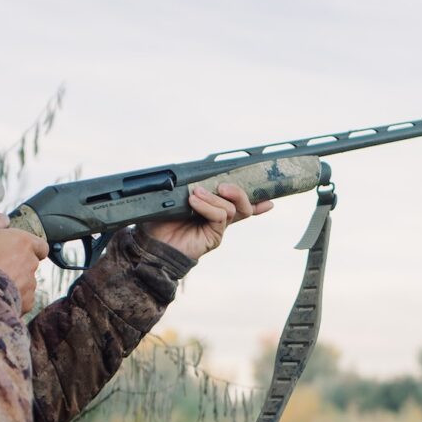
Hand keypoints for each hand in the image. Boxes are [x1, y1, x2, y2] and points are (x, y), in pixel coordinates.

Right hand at [0, 210, 47, 310]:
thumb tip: (5, 220)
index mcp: (23, 242)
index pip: (40, 245)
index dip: (28, 247)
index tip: (13, 250)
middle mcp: (30, 263)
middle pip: (29, 263)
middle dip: (16, 264)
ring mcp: (29, 285)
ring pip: (25, 282)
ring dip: (13, 281)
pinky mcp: (24, 304)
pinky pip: (22, 299)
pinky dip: (12, 298)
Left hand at [140, 182, 272, 260]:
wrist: (152, 245)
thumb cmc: (160, 222)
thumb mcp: (172, 199)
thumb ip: (186, 187)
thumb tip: (194, 176)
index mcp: (211, 208)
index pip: (236, 202)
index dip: (256, 200)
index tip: (269, 199)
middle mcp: (218, 218)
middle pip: (243, 204)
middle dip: (238, 191)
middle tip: (223, 185)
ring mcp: (217, 228)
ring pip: (231, 208)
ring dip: (214, 197)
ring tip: (195, 194)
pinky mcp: (214, 237)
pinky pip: (219, 216)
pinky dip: (208, 206)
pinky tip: (194, 202)